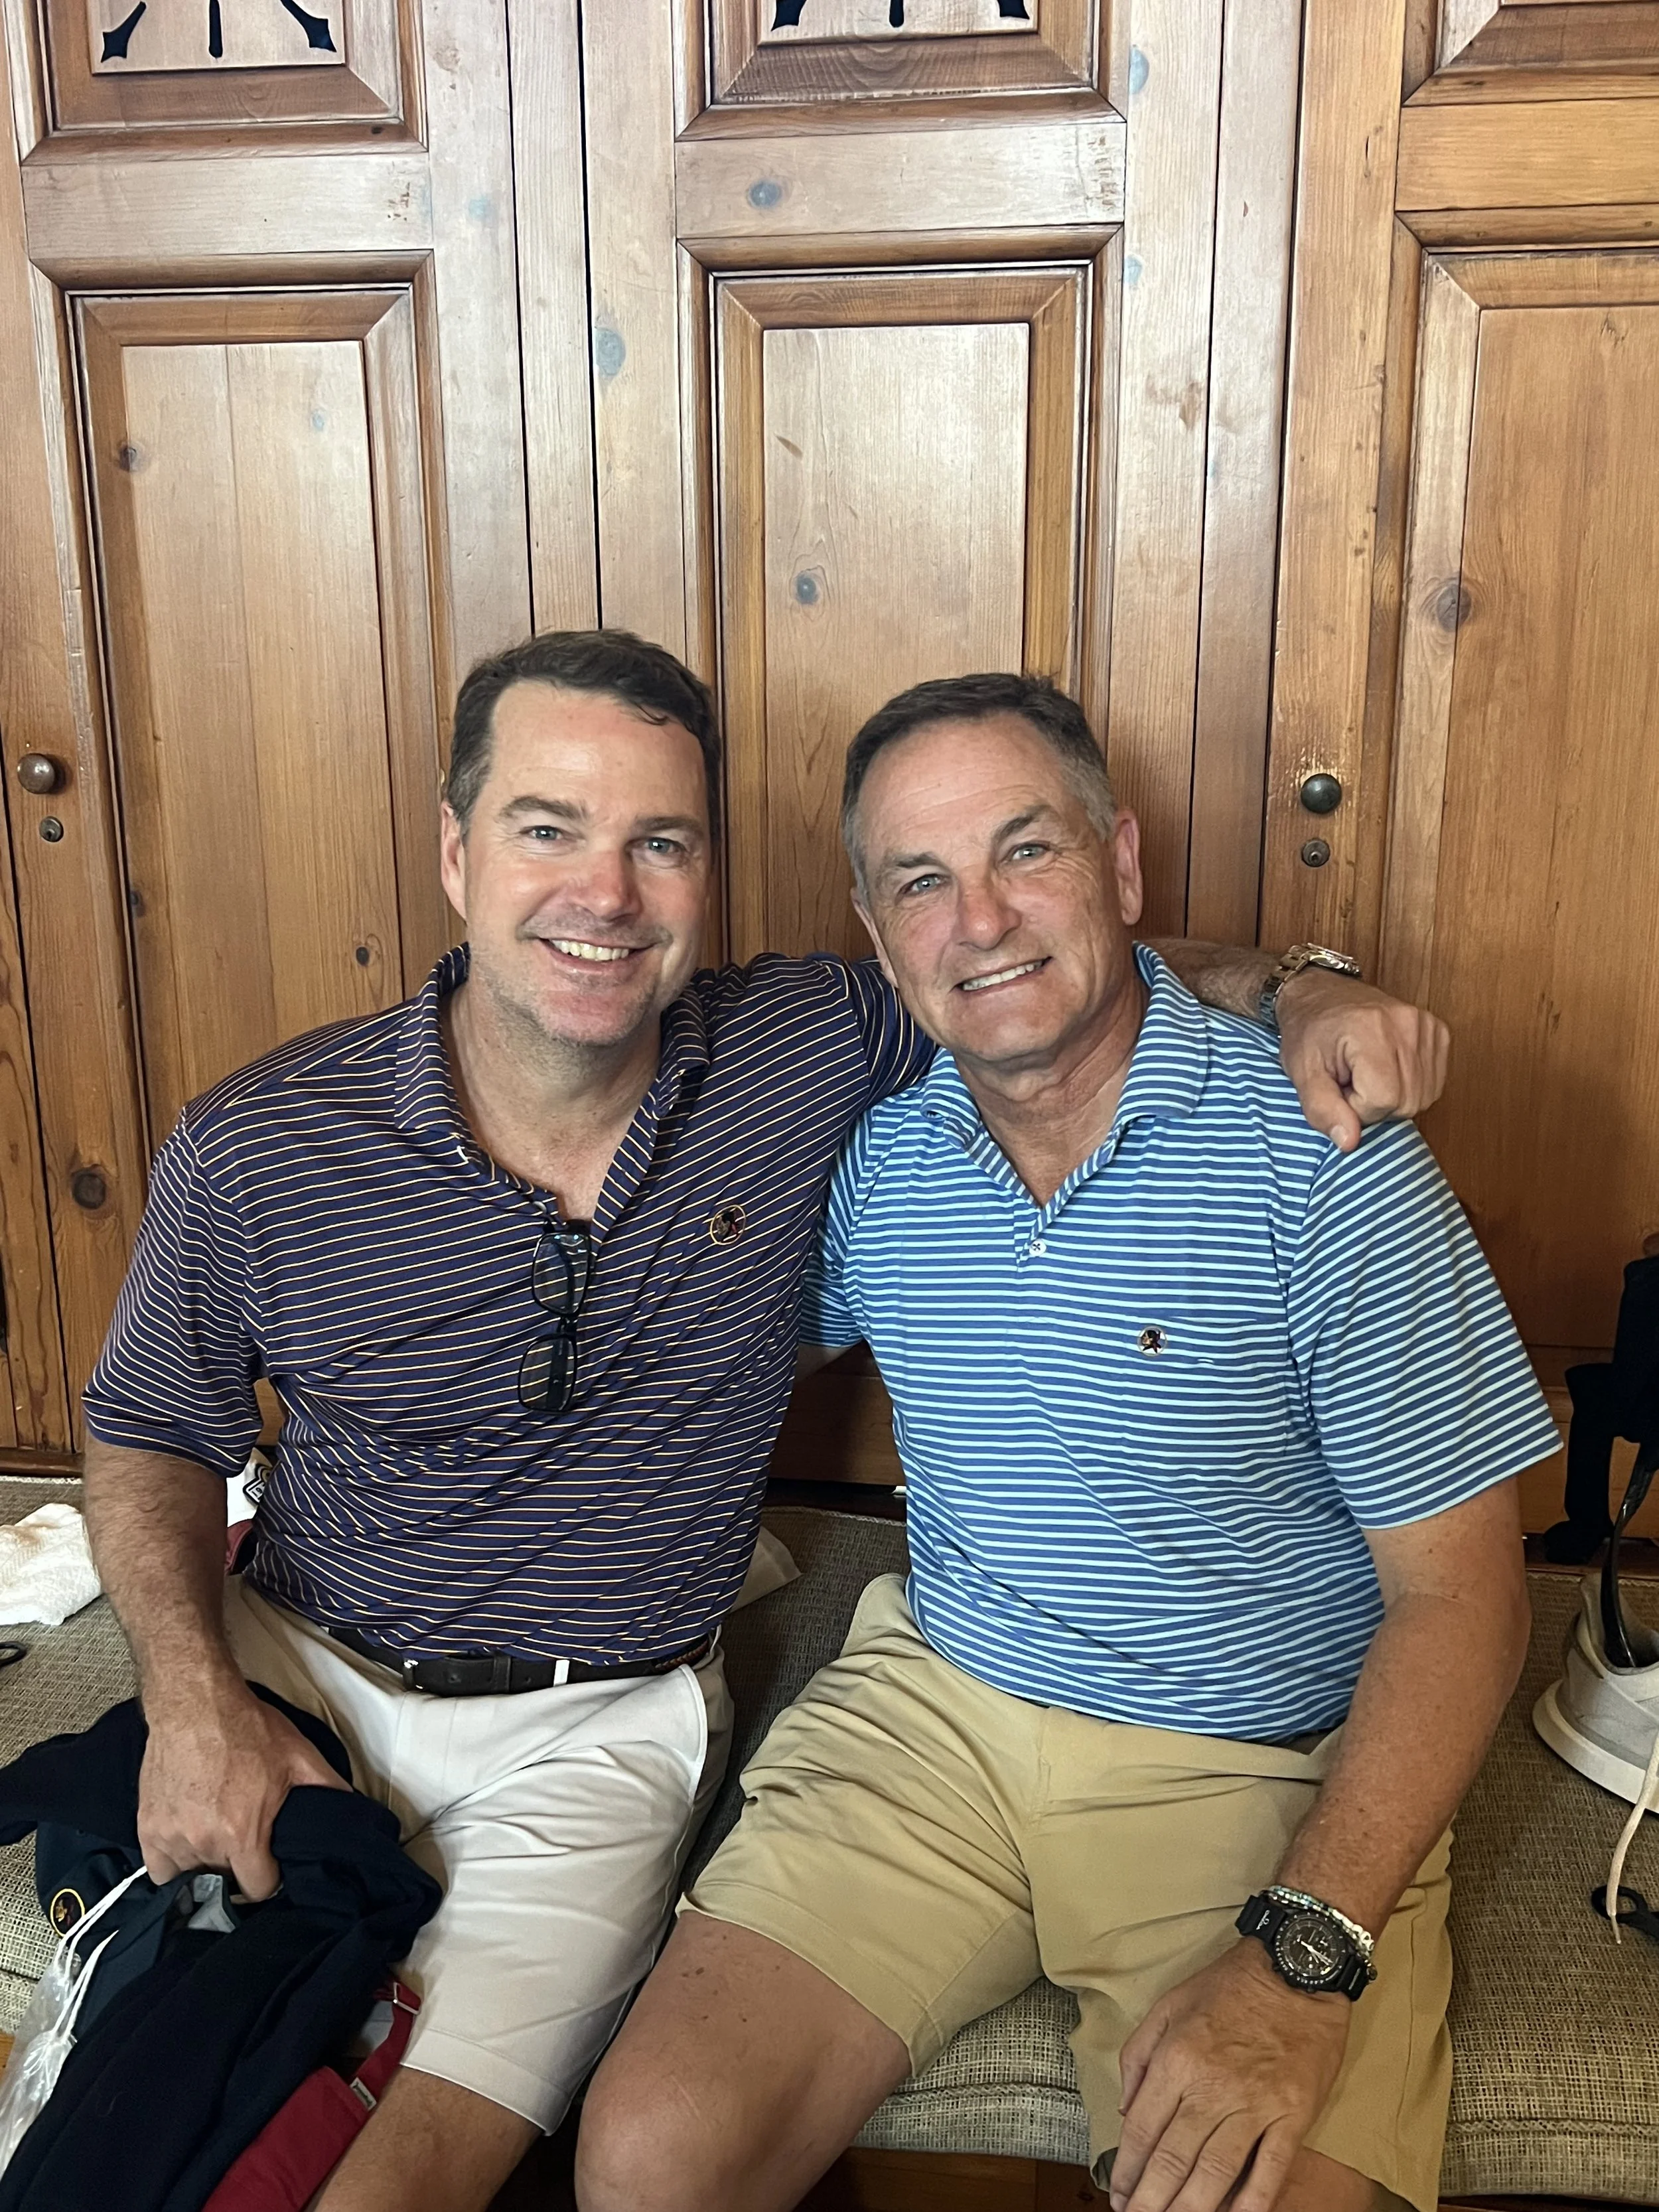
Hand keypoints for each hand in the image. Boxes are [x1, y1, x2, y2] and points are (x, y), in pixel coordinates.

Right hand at [138, 1675, 349, 1900]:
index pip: (258, 1888)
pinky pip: (160, 1868)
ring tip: (216, 1834)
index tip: (270, 1861)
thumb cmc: (244, 1727)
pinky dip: (173, 1860)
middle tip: (244, 1836)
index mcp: (241, 1833)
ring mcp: (170, 1837)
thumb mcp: (298, 1756)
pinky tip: (187, 1839)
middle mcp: (202, 1842)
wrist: (194, 1703)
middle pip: (224, 1881)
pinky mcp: (147, 1828)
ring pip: (191, 1876)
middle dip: (238, 1864)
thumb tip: (353, 1808)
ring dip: (205, 1862)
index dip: (269, 1877)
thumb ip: (327, 1788)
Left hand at [1109, 1940, 1350, 2211]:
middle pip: (1174, 2159)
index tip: (1118, 2195)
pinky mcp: (1294, 2115)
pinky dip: (1252, 2203)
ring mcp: (1256, 2104)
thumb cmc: (1231, 1985)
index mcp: (1178, 2059)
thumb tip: (1127, 2110)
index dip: (1127, 2170)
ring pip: (1216, 2172)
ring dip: (1190, 2209)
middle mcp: (1213, 2086)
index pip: (1143, 2130)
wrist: (1297, 1968)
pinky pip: (1270, 2170)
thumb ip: (1139, 2055)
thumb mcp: (1169, 2004)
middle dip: (1151, 2200)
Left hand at [1275, 972, 1448, 1152]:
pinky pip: (1433, 1083)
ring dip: (1394, 1098)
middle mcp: (1406, 1024)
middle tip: (1352, 1082)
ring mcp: (1427, 1026)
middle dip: (1375, 1105)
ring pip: (1423, 1097)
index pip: (1383, 1100)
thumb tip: (1349, 1143)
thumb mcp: (1302, 1073)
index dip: (1357, 1107)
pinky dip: (1411, 1087)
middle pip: (1407, 1102)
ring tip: (1368, 1075)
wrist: (1323, 996)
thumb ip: (1322, 1110)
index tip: (1340, 1088)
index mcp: (1370, 1030)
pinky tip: (1388, 1070)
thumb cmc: (1309, 1033)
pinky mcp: (1439, 1032)